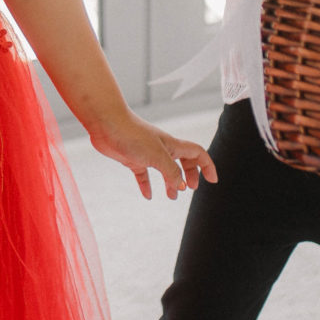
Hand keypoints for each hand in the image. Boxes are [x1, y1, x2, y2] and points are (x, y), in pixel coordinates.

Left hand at [88, 112, 218, 200]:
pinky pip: (143, 174)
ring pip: (164, 169)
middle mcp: (162, 148)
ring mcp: (147, 153)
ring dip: (170, 182)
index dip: (207, 166)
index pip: (197, 153)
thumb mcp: (158, 156)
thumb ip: (171, 172)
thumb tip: (181, 187)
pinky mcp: (132, 158)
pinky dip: (147, 185)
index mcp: (172, 145)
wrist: (107, 123)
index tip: (212, 180)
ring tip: (172, 196)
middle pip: (183, 161)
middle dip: (190, 174)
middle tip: (190, 188)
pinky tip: (148, 196)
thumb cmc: (133, 135)